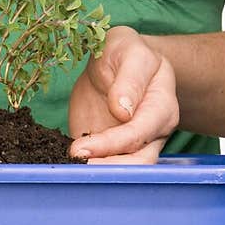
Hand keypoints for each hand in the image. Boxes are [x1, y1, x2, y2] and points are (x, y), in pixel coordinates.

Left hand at [68, 26, 178, 163]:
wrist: (113, 61)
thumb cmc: (127, 53)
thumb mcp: (130, 53)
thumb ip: (130, 79)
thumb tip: (124, 111)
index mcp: (161, 108)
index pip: (140, 134)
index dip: (112, 144)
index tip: (81, 147)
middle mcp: (151, 133)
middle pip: (138, 163)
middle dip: (107, 168)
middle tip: (73, 165)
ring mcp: (130, 144)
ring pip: (121, 170)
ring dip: (96, 172)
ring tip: (66, 168)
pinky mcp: (108, 149)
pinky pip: (100, 165)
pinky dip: (83, 169)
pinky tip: (63, 165)